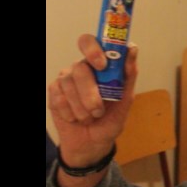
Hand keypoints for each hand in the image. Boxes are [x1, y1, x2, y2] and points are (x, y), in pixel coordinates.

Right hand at [48, 34, 138, 166]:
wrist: (92, 144)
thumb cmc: (109, 121)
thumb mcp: (125, 101)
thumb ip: (128, 75)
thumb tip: (132, 48)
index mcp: (97, 65)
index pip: (89, 42)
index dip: (92, 50)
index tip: (101, 65)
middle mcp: (80, 69)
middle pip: (79, 68)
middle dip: (89, 93)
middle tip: (97, 110)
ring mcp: (65, 80)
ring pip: (68, 84)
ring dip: (82, 108)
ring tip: (90, 118)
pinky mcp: (54, 93)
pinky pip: (59, 98)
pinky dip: (71, 113)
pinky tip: (76, 119)